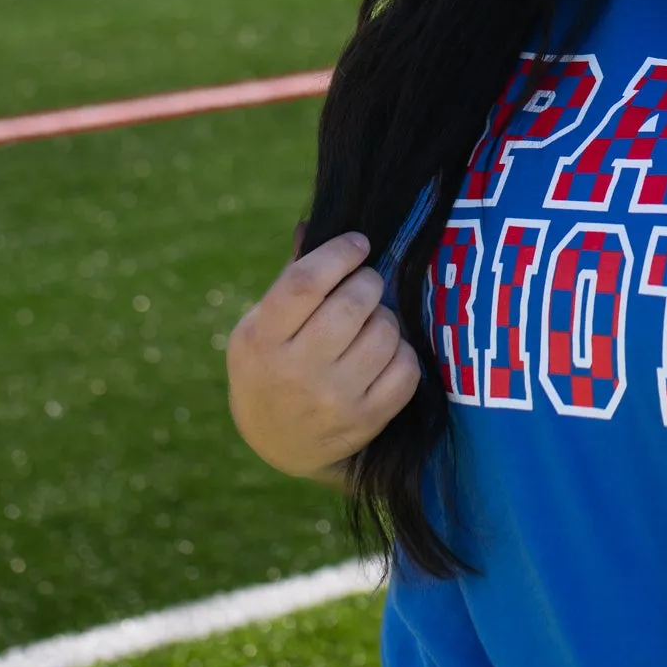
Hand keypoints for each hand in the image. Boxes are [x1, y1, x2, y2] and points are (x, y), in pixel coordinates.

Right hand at [226, 231, 421, 481]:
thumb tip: (314, 223)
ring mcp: (333, 398)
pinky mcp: (366, 420)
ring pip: (384, 332)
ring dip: (385, 317)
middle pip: (352, 304)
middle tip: (366, 283)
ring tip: (370, 323)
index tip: (358, 243)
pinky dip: (402, 352)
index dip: (339, 254)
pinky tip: (383, 354)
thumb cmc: (271, 367)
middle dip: (368, 282)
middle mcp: (295, 370)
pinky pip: (406, 368)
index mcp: (260, 339)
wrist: (278, 443)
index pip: (305, 283)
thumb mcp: (260, 327)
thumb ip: (291, 280)